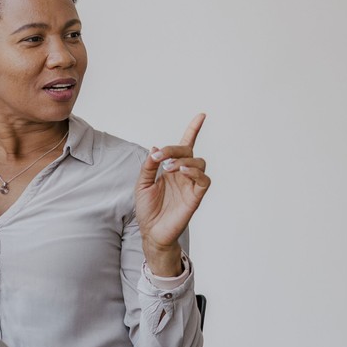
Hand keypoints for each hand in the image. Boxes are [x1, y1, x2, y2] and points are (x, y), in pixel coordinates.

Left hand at [135, 113, 209, 271]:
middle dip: (175, 149)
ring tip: (169, 168)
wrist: (151, 231)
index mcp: (171, 169)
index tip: (201, 115)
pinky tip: (182, 172)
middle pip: (189, 151)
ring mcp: (191, 185)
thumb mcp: (142, 183)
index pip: (185, 146)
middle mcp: (183, 174)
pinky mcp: (196, 196)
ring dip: (184, 160)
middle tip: (160, 157)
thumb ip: (149, 166)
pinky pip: (204, 180)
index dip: (193, 130)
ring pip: (200, 162)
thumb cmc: (148, 209)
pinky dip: (195, 172)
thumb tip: (156, 148)